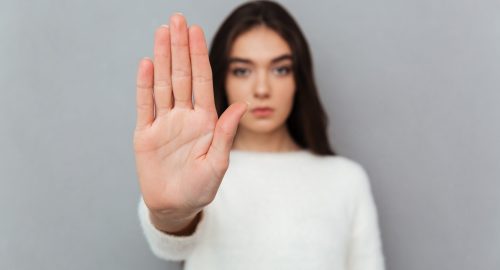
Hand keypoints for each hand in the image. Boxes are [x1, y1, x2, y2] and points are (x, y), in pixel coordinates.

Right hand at [133, 14, 247, 216]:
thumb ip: (226, 134)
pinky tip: (147, 63)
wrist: (175, 206)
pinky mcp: (145, 133)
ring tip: (162, 32)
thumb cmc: (200, 188)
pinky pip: (145, 104)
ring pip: (163, 83)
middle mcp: (184, 116)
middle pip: (182, 75)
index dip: (199, 56)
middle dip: (180, 47)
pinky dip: (144, 84)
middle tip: (177, 19)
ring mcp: (164, 122)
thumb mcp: (218, 164)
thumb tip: (240, 105)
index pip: (202, 81)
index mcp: (205, 121)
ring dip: (163, 58)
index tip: (196, 31)